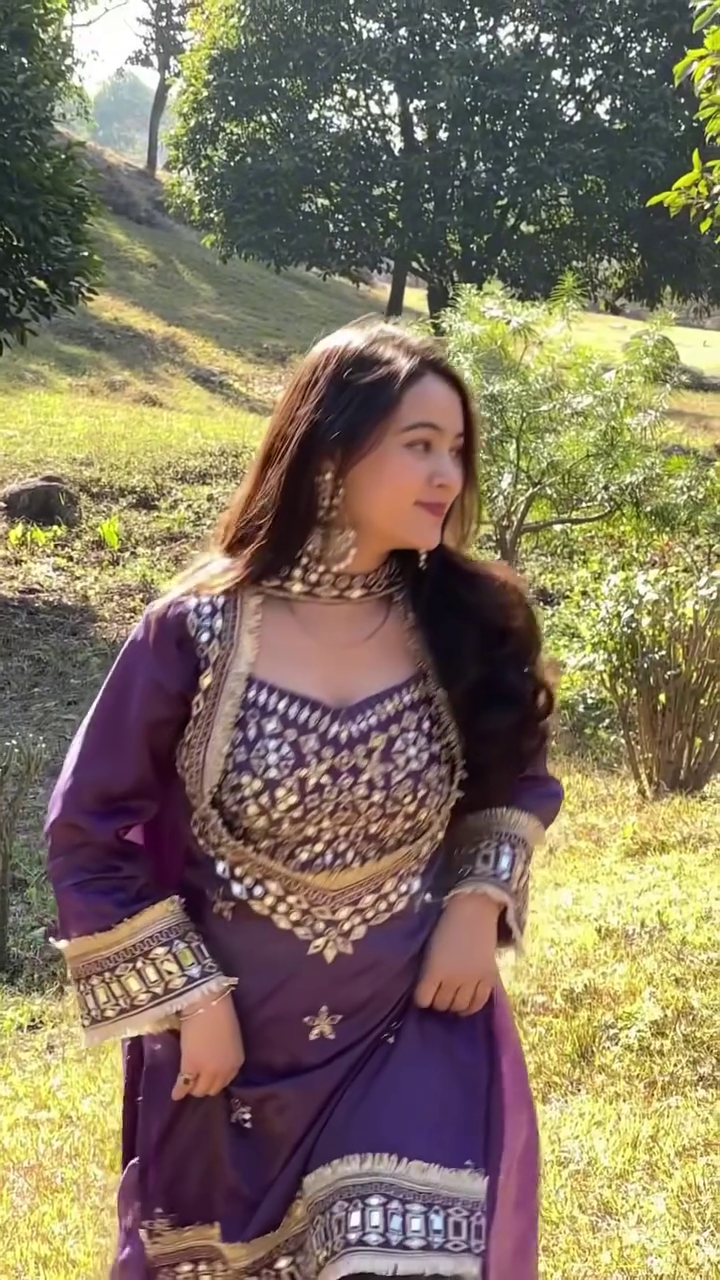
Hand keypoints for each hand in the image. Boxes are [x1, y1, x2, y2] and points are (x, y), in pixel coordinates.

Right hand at [171, 988, 244, 1100]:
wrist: (208, 1004)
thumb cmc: (220, 1014)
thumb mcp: (229, 1038)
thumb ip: (224, 1053)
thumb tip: (213, 1058)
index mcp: (236, 1062)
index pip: (226, 1081)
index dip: (216, 1081)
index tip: (208, 1080)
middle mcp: (224, 1071)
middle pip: (213, 1089)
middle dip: (205, 1087)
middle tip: (196, 1083)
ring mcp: (207, 1071)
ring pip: (199, 1090)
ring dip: (193, 1089)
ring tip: (186, 1087)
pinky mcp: (191, 1067)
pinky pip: (184, 1085)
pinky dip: (179, 1091)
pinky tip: (175, 1095)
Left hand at [415, 892, 501, 1015]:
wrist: (473, 912)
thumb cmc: (445, 928)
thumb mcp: (429, 949)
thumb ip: (428, 972)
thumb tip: (427, 995)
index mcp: (434, 969)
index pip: (423, 1000)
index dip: (422, 998)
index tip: (423, 993)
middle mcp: (453, 978)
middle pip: (441, 1005)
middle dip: (437, 1001)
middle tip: (439, 994)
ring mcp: (473, 979)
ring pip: (460, 1007)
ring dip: (453, 1006)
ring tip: (452, 998)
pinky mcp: (489, 978)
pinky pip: (479, 1003)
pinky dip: (471, 1007)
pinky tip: (466, 1003)